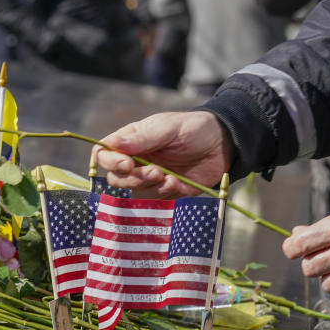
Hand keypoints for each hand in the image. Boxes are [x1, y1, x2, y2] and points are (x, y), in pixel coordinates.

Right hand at [94, 111, 231, 198]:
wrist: (223, 143)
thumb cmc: (193, 128)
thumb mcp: (167, 128)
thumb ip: (141, 139)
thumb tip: (112, 145)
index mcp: (131, 142)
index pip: (105, 154)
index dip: (110, 162)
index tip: (126, 164)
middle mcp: (136, 162)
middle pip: (116, 179)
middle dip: (133, 179)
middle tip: (155, 172)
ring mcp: (150, 179)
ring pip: (135, 193)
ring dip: (151, 188)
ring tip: (169, 177)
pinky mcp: (166, 192)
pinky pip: (157, 201)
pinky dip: (166, 194)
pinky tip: (178, 183)